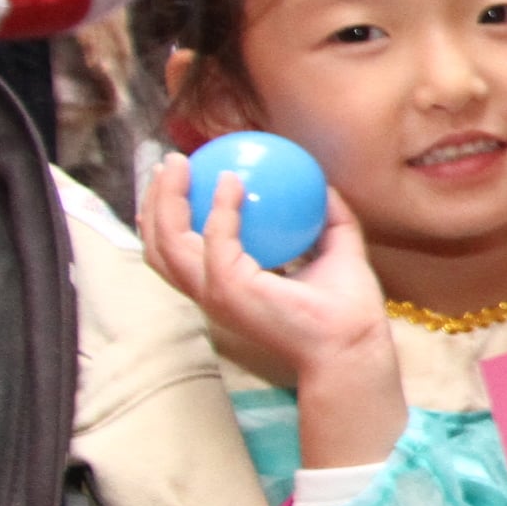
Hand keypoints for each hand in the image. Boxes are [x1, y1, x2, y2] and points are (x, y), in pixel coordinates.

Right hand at [140, 148, 405, 468]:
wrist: (354, 341)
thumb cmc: (347, 307)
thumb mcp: (335, 249)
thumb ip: (326, 216)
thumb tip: (322, 185)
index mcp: (224, 287)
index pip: (176, 253)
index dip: (164, 218)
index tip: (175, 179)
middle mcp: (210, 292)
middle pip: (157, 247)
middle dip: (152, 202)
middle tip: (169, 164)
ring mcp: (214, 293)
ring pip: (167, 242)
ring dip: (167, 198)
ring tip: (179, 164)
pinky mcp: (228, 289)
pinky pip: (215, 239)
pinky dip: (220, 207)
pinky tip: (232, 180)